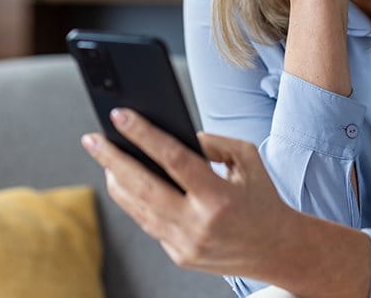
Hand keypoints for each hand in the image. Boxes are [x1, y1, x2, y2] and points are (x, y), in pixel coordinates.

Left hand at [80, 108, 302, 278]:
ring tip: (104, 157)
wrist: (278, 249)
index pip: (172, 159)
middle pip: (143, 187)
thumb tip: (173, 134)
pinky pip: (149, 223)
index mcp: (219, 198)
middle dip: (112, 159)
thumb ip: (211, 142)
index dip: (143, 134)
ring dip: (116, 180)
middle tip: (92, 138)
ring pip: (138, 208)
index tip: (120, 115)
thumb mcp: (247, 159)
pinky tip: (122, 182)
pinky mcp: (179, 256)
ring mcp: (186, 244)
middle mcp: (198, 224)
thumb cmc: (262, 198)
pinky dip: (134, 201)